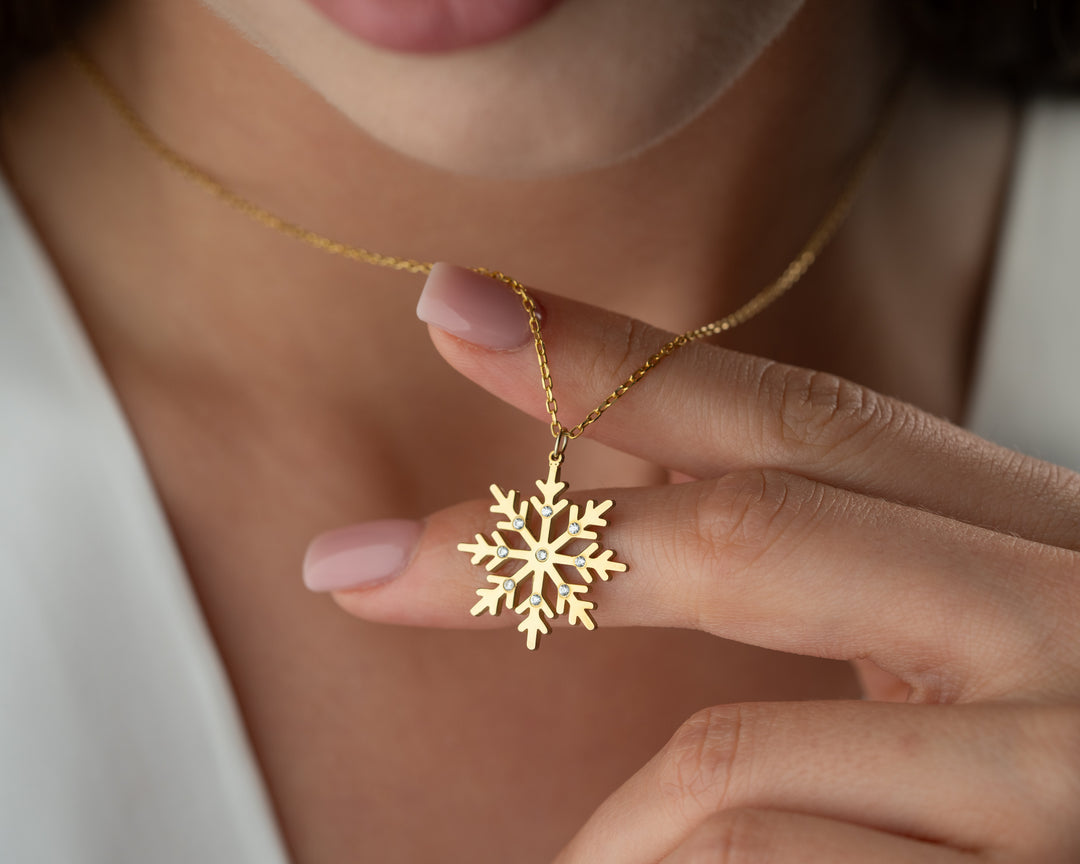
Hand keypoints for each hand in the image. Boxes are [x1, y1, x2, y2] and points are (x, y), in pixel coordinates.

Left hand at [304, 265, 1079, 861]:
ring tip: (592, 853)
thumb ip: (812, 556)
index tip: (457, 308)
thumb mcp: (953, 633)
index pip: (799, 418)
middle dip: (530, 557)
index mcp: (1035, 538)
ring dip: (616, 824)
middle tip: (359, 567)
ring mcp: (1059, 779)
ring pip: (723, 768)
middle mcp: (1067, 627)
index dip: (615, 362)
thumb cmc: (1050, 760)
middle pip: (749, 535)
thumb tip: (615, 489)